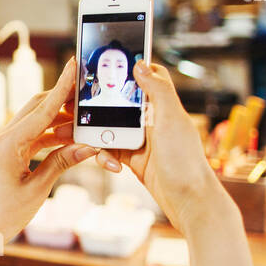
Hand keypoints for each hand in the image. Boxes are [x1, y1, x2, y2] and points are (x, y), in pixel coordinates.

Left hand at [0, 57, 99, 241]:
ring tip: (86, 115)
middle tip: (89, 90)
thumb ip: (61, 163)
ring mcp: (5, 145)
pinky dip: (52, 135)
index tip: (75, 64)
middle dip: (64, 98)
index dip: (62, 87)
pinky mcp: (8, 155)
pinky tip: (71, 136)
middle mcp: (4, 138)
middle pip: (38, 107)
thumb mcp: (38, 189)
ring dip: (61, 119)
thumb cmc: (3, 215)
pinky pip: (34, 137)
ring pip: (37, 122)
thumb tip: (89, 146)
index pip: (42, 108)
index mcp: (8, 143)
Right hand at [94, 59, 229, 235]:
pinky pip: (111, 151)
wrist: (189, 201)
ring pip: (111, 128)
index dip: (129, 69)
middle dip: (99, 105)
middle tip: (75, 106)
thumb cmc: (185, 161)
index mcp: (164, 106)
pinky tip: (111, 165)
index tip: (106, 65)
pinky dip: (105, 156)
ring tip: (82, 139)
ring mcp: (142, 140)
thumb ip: (158, 91)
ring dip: (96, 134)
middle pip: (121, 103)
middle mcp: (153, 120)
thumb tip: (141, 64)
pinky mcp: (134, 159)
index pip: (147, 77)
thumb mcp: (171, 120)